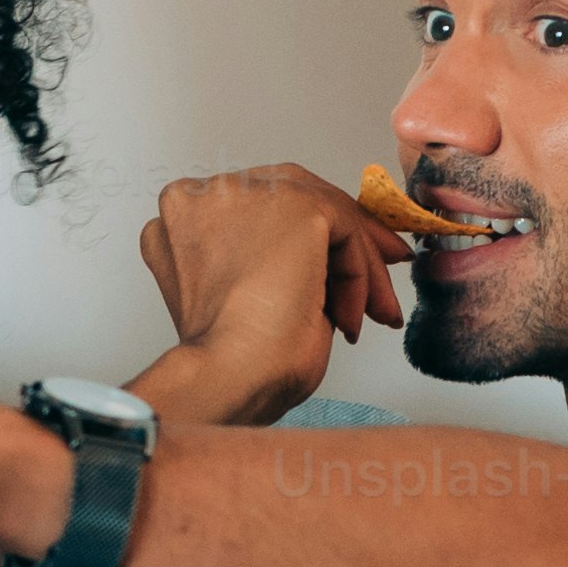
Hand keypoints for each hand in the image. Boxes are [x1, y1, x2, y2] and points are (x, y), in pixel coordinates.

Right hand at [134, 165, 397, 426]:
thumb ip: (275, 259)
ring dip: (359, 265)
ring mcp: (250, 192)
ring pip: (327, 212)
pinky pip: (347, 228)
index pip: (264, 206)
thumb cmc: (229, 355)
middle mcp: (210, 193)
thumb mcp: (248, 292)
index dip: (308, 237)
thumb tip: (332, 258)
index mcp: (189, 213)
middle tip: (379, 278)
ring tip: (375, 311)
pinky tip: (353, 313)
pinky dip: (361, 272)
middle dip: (346, 240)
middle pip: (298, 197)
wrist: (229, 374)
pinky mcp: (295, 204)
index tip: (342, 267)